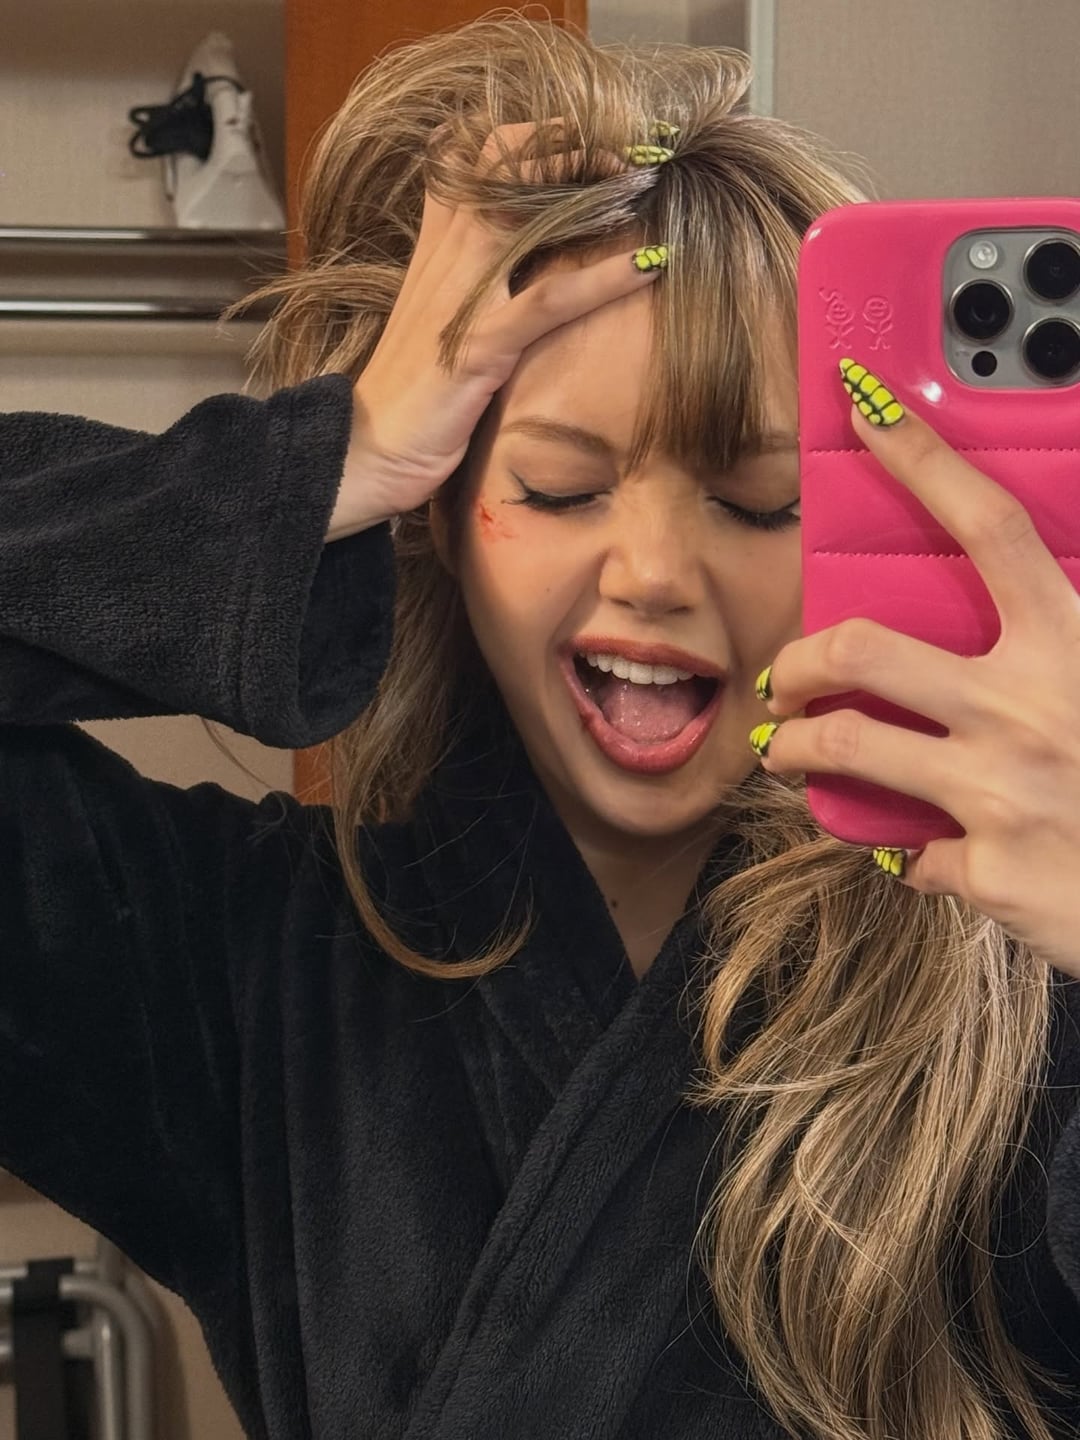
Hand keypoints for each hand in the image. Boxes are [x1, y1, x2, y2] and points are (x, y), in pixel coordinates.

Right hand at [329, 123, 663, 537]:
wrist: (365, 450)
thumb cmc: (411, 396)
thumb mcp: (440, 323)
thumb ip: (471, 284)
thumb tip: (520, 269)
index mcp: (437, 247)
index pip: (473, 157)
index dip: (528, 138)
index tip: (584, 144)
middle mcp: (448, 257)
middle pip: (500, 161)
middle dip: (564, 143)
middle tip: (624, 154)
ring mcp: (463, 298)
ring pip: (523, 213)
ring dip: (589, 191)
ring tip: (642, 182)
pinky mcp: (479, 347)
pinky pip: (549, 301)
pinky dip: (603, 280)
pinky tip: (648, 267)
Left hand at [756, 382, 1079, 982]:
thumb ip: (1061, 636)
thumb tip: (1015, 609)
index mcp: (1074, 643)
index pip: (992, 527)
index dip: (926, 462)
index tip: (867, 412)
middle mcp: (1029, 707)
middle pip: (866, 648)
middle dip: (800, 660)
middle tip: (783, 679)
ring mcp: (1001, 792)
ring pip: (848, 747)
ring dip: (798, 749)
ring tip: (786, 753)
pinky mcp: (990, 872)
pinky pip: (907, 853)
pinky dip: (899, 850)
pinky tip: (907, 850)